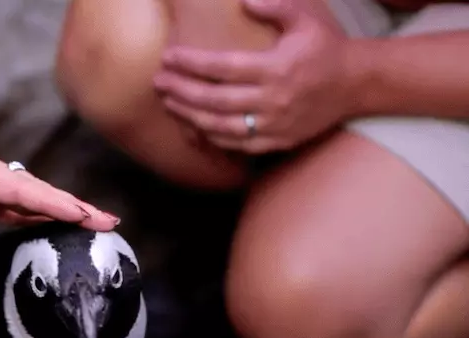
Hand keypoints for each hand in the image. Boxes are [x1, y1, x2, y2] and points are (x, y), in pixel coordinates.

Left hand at [0, 135, 120, 230]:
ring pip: (30, 200)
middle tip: (110, 223)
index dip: (53, 201)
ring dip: (63, 211)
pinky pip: (14, 210)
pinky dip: (39, 216)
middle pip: (35, 191)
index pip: (20, 187)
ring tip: (98, 225)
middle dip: (72, 206)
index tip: (83, 215)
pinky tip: (58, 225)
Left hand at [152, 0, 351, 153]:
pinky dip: (211, 137)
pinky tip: (193, 125)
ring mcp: (274, 124)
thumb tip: (244, 0)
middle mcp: (273, 100)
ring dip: (190, 116)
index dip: (192, 63)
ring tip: (169, 102)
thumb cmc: (326, 46)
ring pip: (221, 126)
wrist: (357, 83)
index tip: (169, 57)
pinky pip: (237, 144)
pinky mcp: (277, 141)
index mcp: (276, 68)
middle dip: (181, 91)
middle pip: (215, 100)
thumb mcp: (306, 17)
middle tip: (159, 82)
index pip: (223, 67)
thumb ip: (275, 6)